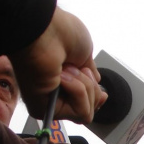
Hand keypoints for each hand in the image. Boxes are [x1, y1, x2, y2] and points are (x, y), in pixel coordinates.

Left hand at [7, 7, 106, 122]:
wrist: (46, 29)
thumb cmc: (61, 34)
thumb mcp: (86, 56)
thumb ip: (91, 77)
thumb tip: (99, 93)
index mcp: (64, 80)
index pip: (88, 103)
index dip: (97, 96)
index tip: (99, 85)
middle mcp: (55, 93)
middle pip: (91, 109)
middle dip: (92, 88)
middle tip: (80, 69)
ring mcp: (50, 102)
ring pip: (86, 113)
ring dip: (85, 87)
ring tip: (67, 69)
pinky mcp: (45, 109)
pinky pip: (80, 112)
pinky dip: (78, 92)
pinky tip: (62, 77)